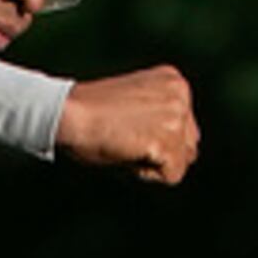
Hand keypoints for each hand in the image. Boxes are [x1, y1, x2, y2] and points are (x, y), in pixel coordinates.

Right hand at [52, 68, 196, 185]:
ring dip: (152, 164)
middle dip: (160, 153)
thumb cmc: (88, 113)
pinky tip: (125, 153)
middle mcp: (181, 94)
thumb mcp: (134, 104)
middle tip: (126, 140)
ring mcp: (176, 116)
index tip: (127, 129)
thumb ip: (158, 116)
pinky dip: (146, 174)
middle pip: (188, 146)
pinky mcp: (167, 140)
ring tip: (125, 144)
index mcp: (174, 81)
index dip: (155, 140)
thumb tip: (175, 150)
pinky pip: (172, 176)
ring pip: (180, 162)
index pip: (185, 128)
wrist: (68, 113)